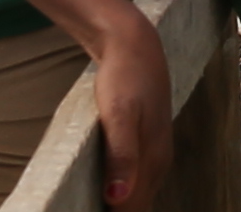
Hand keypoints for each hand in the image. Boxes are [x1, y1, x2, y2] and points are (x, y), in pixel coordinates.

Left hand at [89, 3, 171, 208]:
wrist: (134, 44)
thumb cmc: (125, 78)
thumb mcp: (119, 115)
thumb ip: (122, 156)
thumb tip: (117, 197)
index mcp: (154, 159)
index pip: (133, 208)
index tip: (83, 211)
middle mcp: (159, 161)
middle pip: (137, 205)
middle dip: (116, 211)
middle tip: (81, 208)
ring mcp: (154, 152)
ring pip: (137, 194)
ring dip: (119, 205)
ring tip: (90, 205)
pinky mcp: (145, 143)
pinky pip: (135, 180)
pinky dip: (120, 191)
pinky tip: (104, 192)